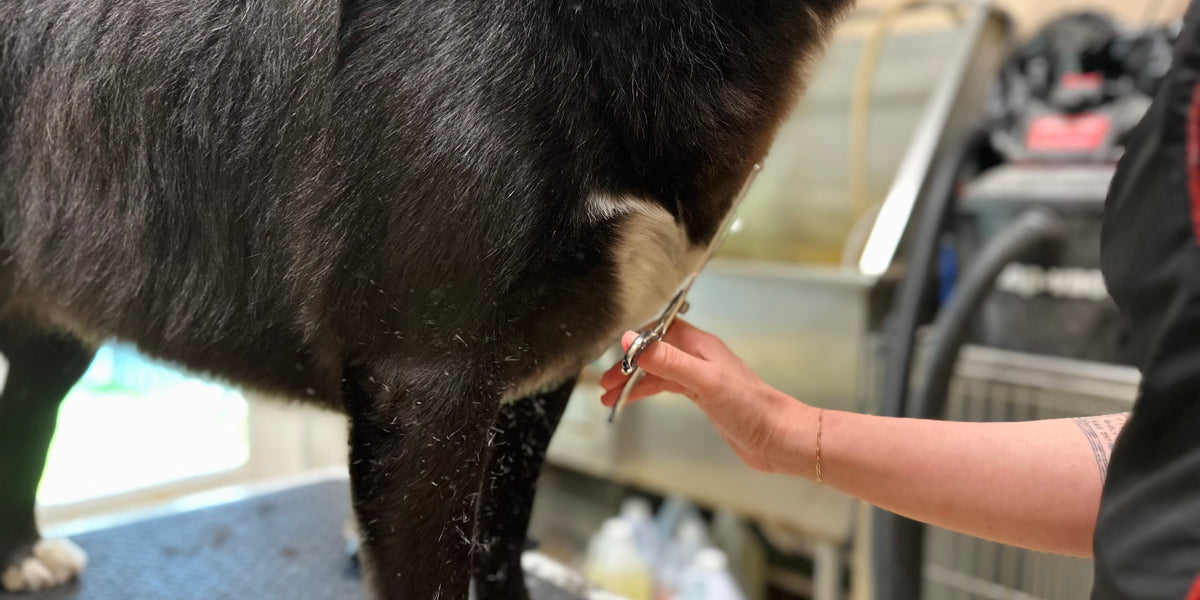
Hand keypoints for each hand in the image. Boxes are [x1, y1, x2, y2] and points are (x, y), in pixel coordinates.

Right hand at [599, 320, 812, 473]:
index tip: (611, 355)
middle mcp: (699, 357)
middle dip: (628, 364)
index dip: (634, 340)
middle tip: (605, 382)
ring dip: (633, 381)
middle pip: (654, 351)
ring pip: (658, 371)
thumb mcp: (704, 382)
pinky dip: (646, 392)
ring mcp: (700, 377)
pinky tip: (633, 400)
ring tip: (608, 396)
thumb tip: (631, 342)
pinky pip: (666, 387)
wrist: (778, 438)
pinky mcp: (702, 397)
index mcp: (701, 345)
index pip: (659, 330)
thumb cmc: (751, 407)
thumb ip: (667, 361)